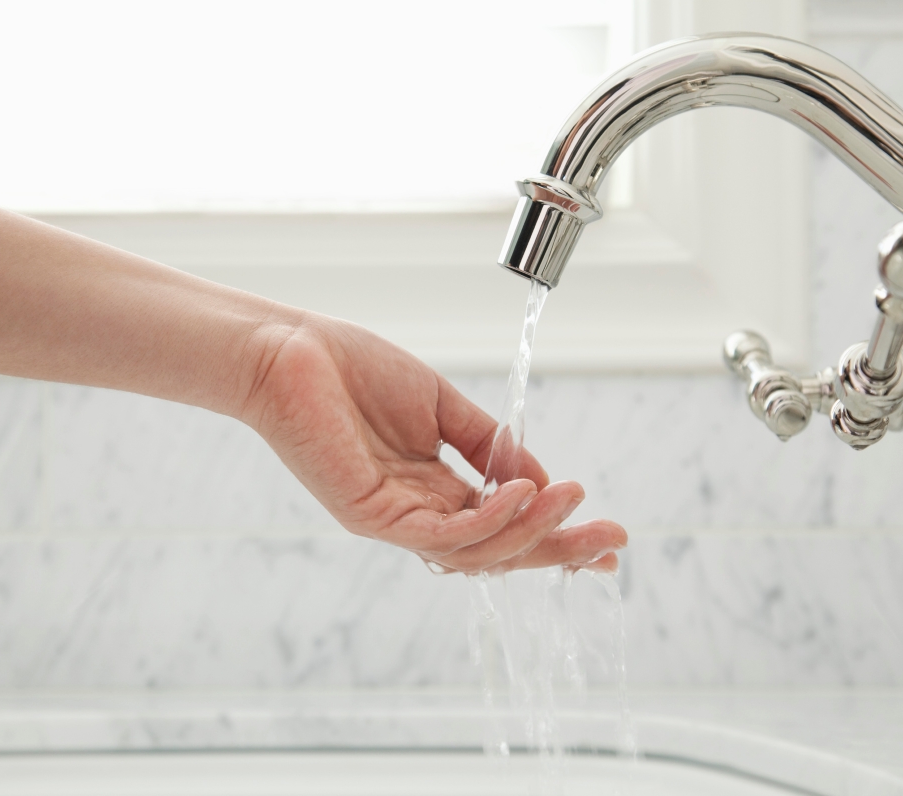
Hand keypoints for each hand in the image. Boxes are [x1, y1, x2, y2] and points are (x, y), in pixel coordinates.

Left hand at [236, 311, 626, 573]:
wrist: (290, 351)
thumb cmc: (353, 371)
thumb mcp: (441, 406)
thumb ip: (489, 442)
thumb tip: (542, 478)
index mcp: (434, 489)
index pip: (504, 525)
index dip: (556, 534)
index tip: (608, 538)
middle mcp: (416, 512)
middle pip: (498, 550)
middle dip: (558, 549)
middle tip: (612, 543)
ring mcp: (392, 518)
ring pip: (473, 551)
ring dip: (529, 529)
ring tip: (568, 500)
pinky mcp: (368, 513)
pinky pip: (436, 535)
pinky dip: (484, 518)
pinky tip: (517, 493)